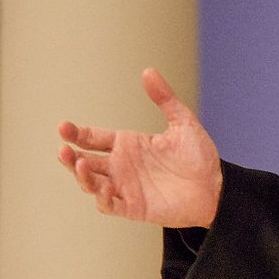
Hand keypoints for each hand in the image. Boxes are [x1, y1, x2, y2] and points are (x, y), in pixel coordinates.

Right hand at [57, 68, 222, 227]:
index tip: (63, 127)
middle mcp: (121, 166)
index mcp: (127, 144)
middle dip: (70, 157)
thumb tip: (148, 71)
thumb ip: (165, 98)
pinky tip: (103, 188)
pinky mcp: (134, 207)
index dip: (76, 134)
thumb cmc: (198, 156)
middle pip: (85, 161)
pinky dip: (103, 199)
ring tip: (81, 164)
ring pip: (92, 184)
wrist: (216, 187)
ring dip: (83, 176)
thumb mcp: (183, 122)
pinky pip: (110, 205)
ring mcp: (125, 187)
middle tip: (63, 149)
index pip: (93, 138)